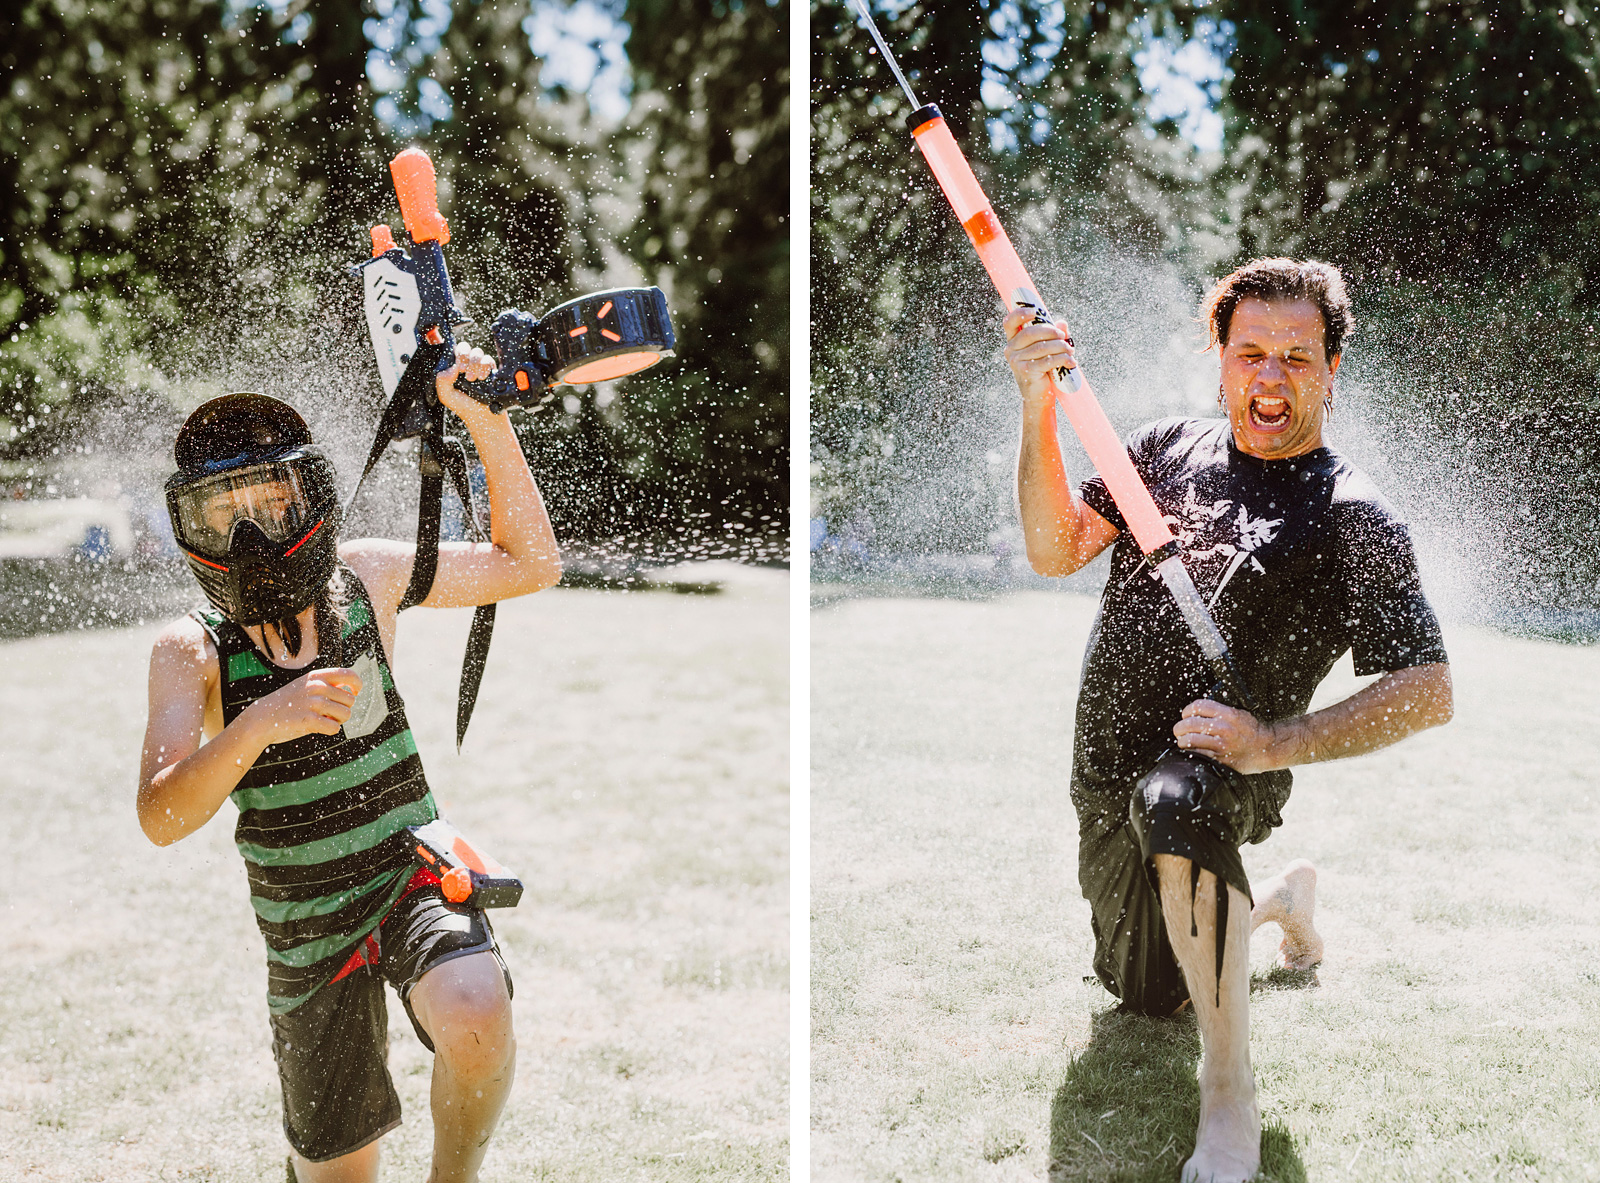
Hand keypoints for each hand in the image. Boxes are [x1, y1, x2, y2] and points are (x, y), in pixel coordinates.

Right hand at [242, 667, 362, 744]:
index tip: (354, 692)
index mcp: (317, 676)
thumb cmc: (287, 703)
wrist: (262, 718)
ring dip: (337, 720)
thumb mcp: (305, 685)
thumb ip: (326, 685)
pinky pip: (335, 728)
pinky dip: (330, 730)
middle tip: (329, 713)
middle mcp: (317, 687)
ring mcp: (314, 703)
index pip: (350, 675)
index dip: (357, 685)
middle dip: (343, 709)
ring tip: (323, 719)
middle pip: (351, 700)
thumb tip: (351, 690)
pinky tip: (319, 727)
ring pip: (346, 714)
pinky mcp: (310, 720)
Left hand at [437, 341, 498, 420]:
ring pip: (477, 352)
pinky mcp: (490, 369)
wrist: (481, 416)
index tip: (459, 368)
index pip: (452, 351)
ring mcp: (478, 366)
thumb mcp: (446, 395)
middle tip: (464, 371)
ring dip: (475, 364)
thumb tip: (452, 368)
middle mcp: (465, 364)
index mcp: (453, 367)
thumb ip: (442, 381)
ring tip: (475, 378)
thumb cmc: (463, 406)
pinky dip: (485, 366)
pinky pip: (488, 359)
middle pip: (465, 347)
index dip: (456, 355)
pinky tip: (483, 377)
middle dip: (465, 357)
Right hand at [1002, 308, 1075, 402]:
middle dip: (1051, 331)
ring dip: (1061, 346)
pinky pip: (1048, 359)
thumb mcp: (1048, 350)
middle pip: (1031, 332)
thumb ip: (1053, 335)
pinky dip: (1063, 359)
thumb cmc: (1043, 371)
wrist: (1039, 398)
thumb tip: (1062, 323)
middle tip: (1064, 336)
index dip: (1020, 313)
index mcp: (1013, 342)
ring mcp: (1017, 361)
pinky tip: (1071, 362)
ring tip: (1071, 351)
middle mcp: (1011, 350)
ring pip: (1042, 346)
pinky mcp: (1027, 371)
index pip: (1010, 322)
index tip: (1035, 311)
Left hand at [1172, 698, 1283, 773]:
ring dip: (1182, 741)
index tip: (1186, 715)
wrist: (1268, 748)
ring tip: (1183, 741)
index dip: (1187, 710)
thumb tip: (1198, 712)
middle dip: (1180, 727)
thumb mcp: (1239, 713)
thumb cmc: (1253, 731)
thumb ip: (1220, 712)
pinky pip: (1198, 754)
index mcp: (1228, 714)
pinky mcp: (1221, 758)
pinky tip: (1192, 751)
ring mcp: (1222, 744)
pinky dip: (1191, 752)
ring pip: (1190, 740)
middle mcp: (1224, 728)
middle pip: (1190, 723)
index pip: (1198, 706)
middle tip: (1179, 730)